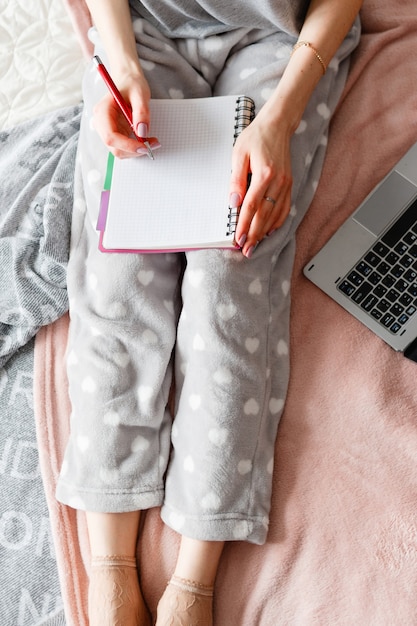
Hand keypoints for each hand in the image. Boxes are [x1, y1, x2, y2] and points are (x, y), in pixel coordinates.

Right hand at [93, 70, 159, 158]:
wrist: (128, 80)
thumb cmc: (132, 84)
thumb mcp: (140, 94)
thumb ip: (142, 113)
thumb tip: (142, 132)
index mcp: (103, 111)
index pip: (110, 136)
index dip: (127, 145)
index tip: (145, 147)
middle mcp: (101, 123)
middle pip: (114, 147)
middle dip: (134, 150)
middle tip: (153, 145)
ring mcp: (106, 130)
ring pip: (119, 151)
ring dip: (136, 151)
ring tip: (152, 142)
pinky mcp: (114, 134)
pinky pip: (123, 147)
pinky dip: (135, 148)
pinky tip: (146, 140)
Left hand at [230, 103, 292, 257]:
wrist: (277, 125)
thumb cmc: (255, 137)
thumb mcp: (239, 154)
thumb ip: (236, 179)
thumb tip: (234, 202)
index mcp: (264, 174)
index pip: (252, 207)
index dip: (243, 225)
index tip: (237, 239)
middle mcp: (278, 182)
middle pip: (264, 215)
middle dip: (254, 235)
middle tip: (245, 250)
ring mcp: (286, 184)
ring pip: (275, 215)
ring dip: (264, 232)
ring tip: (255, 245)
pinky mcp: (289, 184)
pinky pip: (284, 208)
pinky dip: (277, 222)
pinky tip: (269, 230)